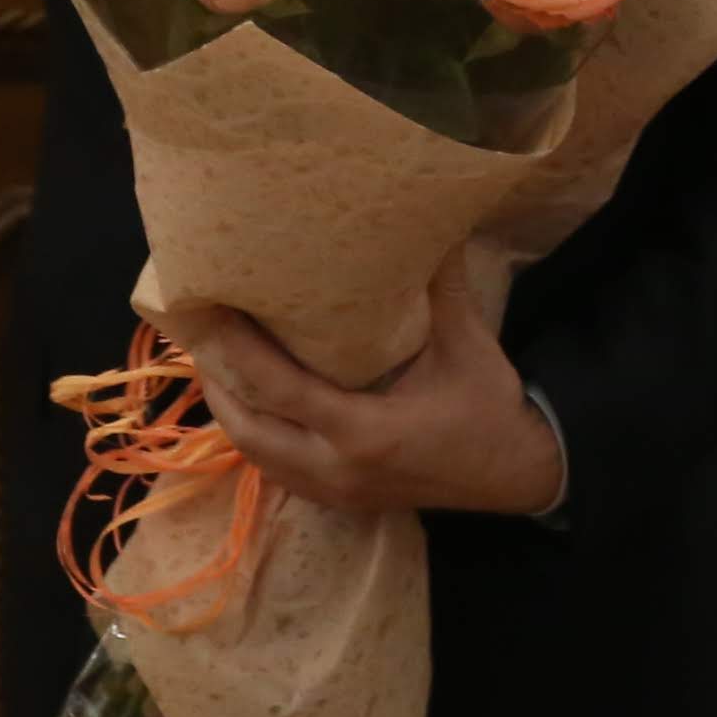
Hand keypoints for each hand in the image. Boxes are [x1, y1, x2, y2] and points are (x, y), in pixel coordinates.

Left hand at [165, 258, 562, 519]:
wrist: (520, 474)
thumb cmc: (490, 406)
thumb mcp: (466, 340)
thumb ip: (438, 283)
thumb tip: (422, 216)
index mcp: (363, 431)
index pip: (277, 389)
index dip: (234, 350)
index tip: (206, 310)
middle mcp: (337, 468)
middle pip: (248, 428)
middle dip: (215, 382)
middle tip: (196, 332)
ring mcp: (335, 491)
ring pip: (256, 455)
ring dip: (230, 410)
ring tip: (212, 361)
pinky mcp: (340, 501)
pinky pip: (276, 469)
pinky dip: (255, 434)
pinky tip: (250, 401)